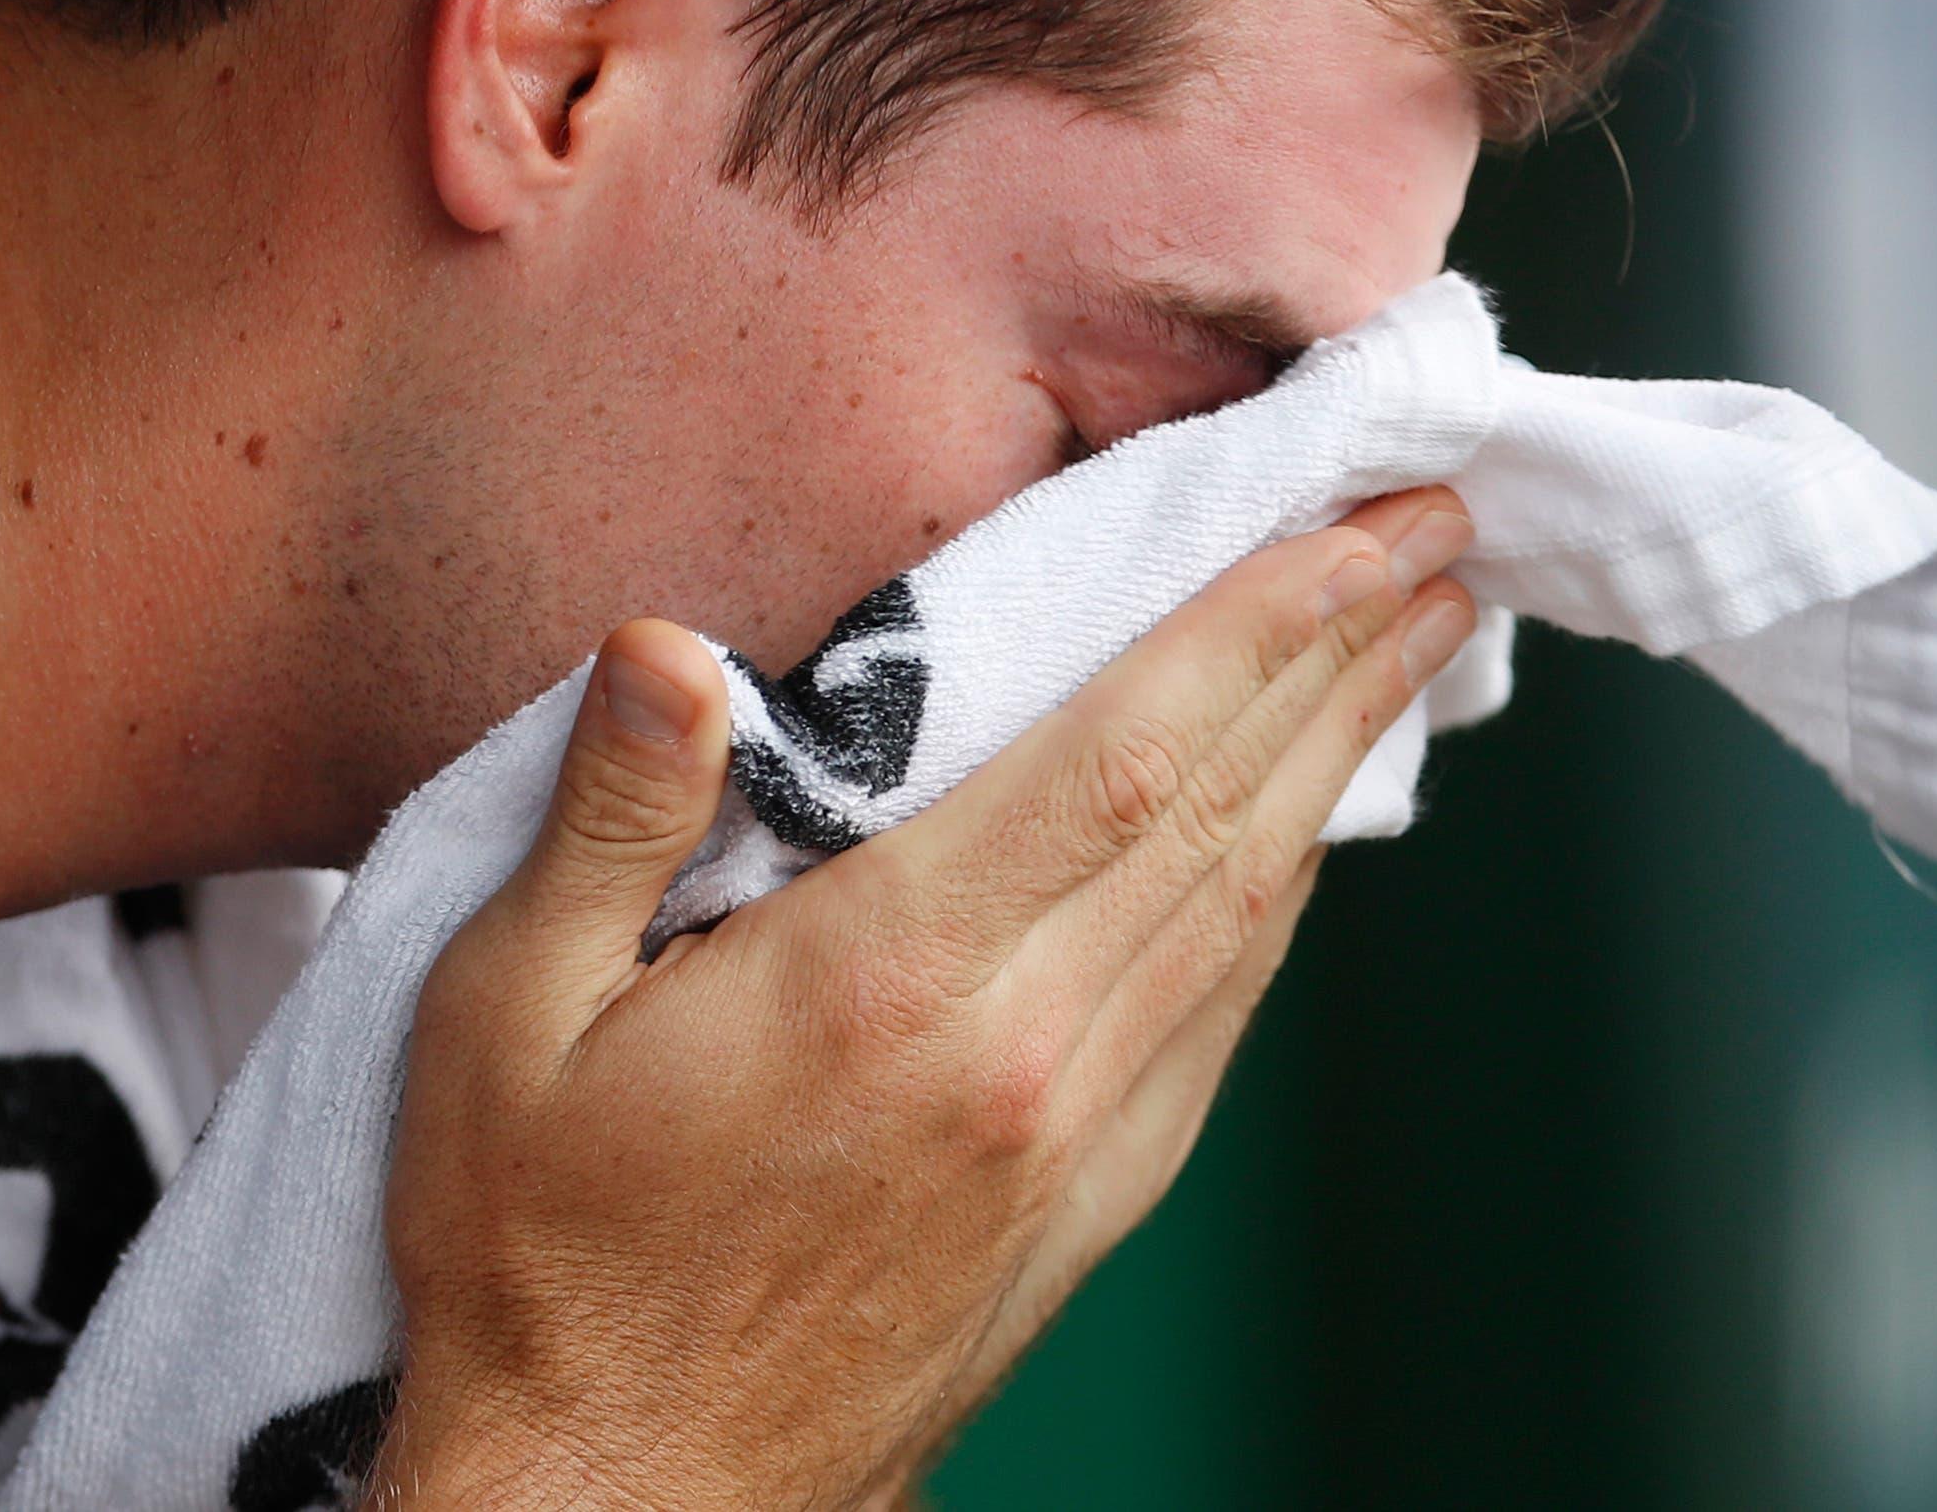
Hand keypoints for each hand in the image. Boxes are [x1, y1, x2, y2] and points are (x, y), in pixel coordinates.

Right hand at [365, 488, 1475, 1510]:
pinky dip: (1274, 901)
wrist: (622, 1507)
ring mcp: (1067, 1147)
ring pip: (1242, 913)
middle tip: (1435, 532)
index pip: (1124, 758)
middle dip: (1341, 656)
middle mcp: (1016, 1057)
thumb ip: (603, 822)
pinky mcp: (1077, 1214)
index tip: (1350, 523)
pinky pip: (1216, 1022)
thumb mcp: (501, 1020)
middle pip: (1223, 816)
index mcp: (887, 982)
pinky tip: (1293, 843)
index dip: (1256, 627)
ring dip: (1334, 762)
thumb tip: (665, 651)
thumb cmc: (539, 1264)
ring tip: (1402, 646)